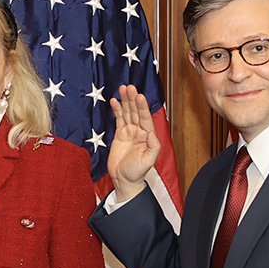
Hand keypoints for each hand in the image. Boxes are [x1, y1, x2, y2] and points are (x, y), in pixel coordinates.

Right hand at [107, 84, 160, 202]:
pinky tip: (115, 101)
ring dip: (125, 101)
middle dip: (133, 99)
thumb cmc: (137, 172)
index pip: (145, 118)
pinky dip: (117, 110)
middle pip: (136, 111)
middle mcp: (139, 131)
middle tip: (129, 87)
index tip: (139, 96)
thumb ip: (153, 147)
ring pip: (128, 112)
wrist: (123, 180)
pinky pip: (119, 119)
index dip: (142, 107)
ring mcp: (129, 132)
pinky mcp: (120, 134)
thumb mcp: (148, 161)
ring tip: (123, 88)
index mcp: (148, 136)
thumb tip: (152, 133)